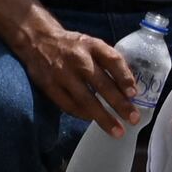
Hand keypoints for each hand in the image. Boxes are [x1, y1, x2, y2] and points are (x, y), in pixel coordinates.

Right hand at [15, 18, 142, 134]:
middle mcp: (78, 59)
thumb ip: (108, 60)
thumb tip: (128, 86)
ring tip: (116, 131)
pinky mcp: (49, 86)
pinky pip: (69, 105)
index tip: (134, 93)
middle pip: (102, 84)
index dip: (125, 77)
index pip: (112, 60)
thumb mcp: (92, 44)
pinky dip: (82, 114)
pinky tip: (92, 120)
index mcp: (91, 45)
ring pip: (85, 99)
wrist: (37, 40)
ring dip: (103, 117)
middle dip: (119, 104)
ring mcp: (62, 73)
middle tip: (133, 119)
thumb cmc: (72, 46)